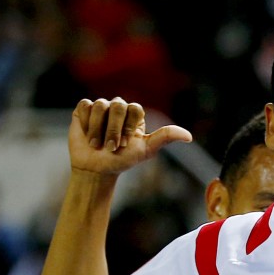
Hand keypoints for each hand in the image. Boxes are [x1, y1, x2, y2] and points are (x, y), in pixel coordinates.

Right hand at [69, 97, 191, 174]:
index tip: (125, 144)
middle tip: (112, 147)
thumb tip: (189, 137)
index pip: (135, 109)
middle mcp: (119, 108)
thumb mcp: (145, 150)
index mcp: (135, 115)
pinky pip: (85, 107)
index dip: (128, 127)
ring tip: (97, 144)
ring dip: (98, 129)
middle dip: (114, 129)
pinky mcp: (84, 109)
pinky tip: (87, 135)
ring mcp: (101, 107)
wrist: (97, 168)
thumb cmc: (122, 160)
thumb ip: (165, 138)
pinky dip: (86, 123)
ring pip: (100, 106)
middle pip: (118, 106)